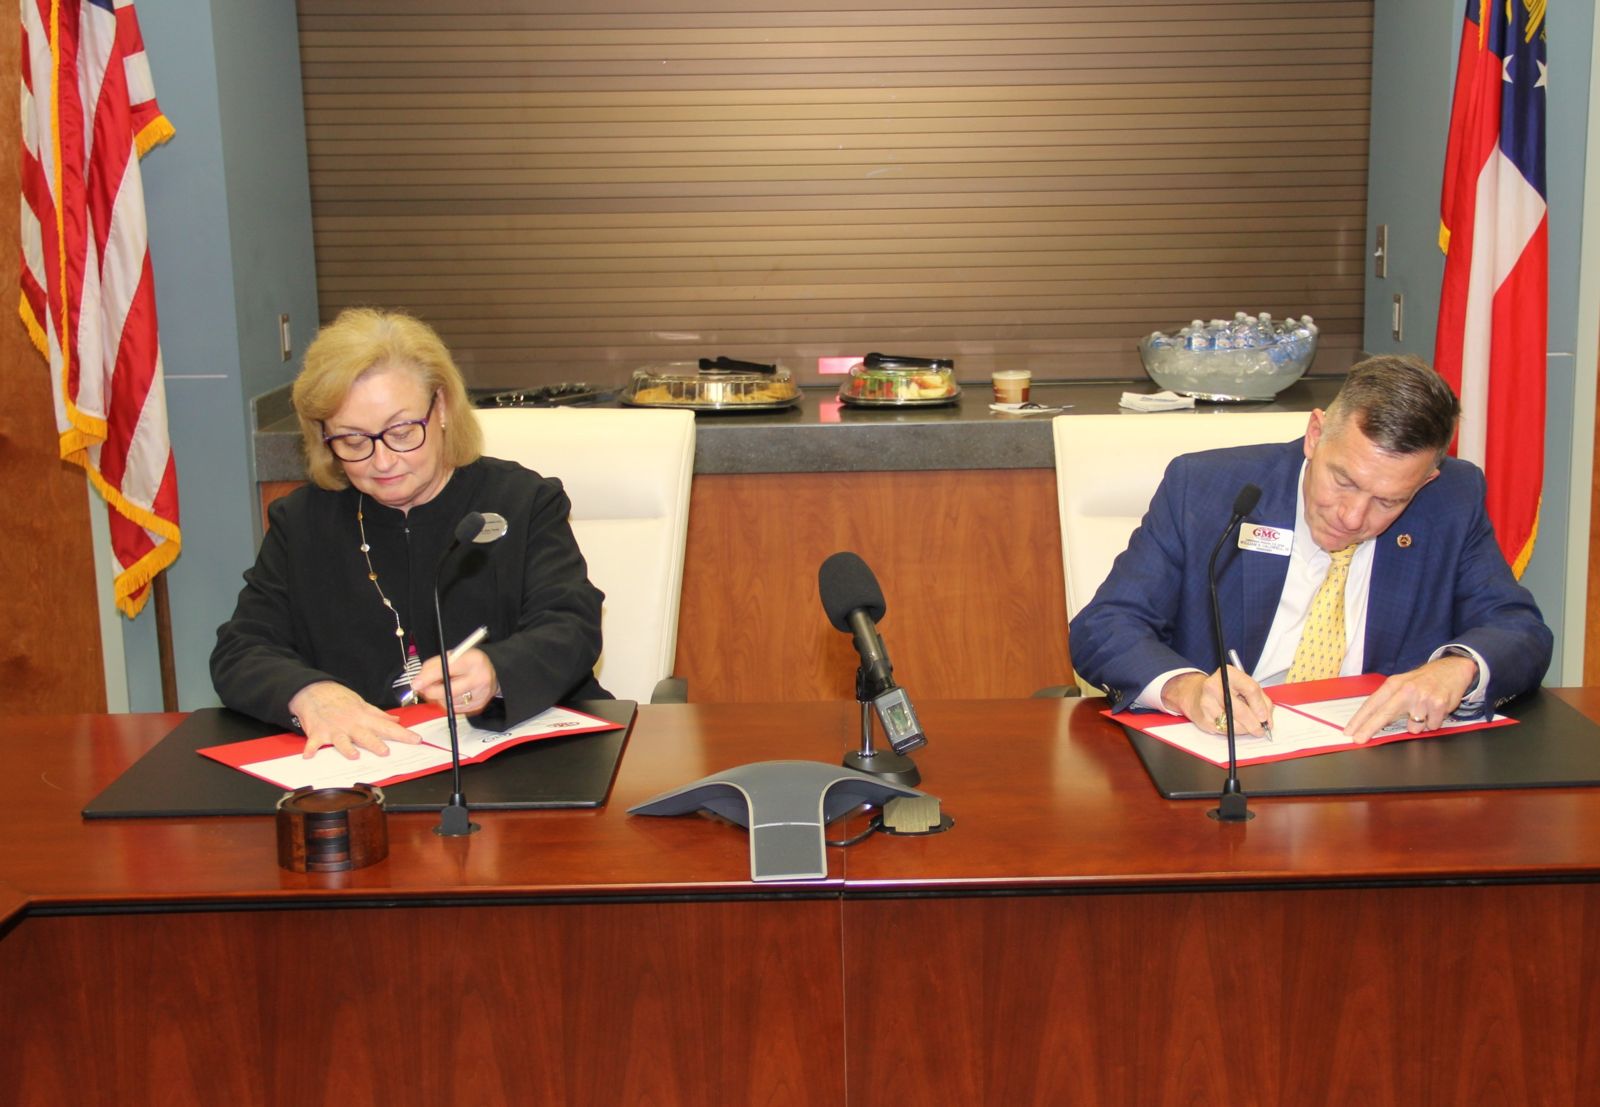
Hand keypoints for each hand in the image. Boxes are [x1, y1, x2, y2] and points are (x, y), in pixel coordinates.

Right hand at [289, 681, 421, 759]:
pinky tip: (309, 755)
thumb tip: (397, 721)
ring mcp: (333, 729)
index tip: (416, 740)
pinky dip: (310, 748)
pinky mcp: (317, 732)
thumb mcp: (362, 704)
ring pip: (342, 740)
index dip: (403, 734)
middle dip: (376, 744)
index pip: (387, 727)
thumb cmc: (339, 699)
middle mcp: (350, 724)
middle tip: (385, 752)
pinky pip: (313, 742)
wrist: (314, 691)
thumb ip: (379, 715)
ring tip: (354, 755)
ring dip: (347, 748)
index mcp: (363, 717)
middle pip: (365, 736)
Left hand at [411, 648, 498, 716]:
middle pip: (448, 691)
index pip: (447, 669)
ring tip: (443, 687)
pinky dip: (447, 702)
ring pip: (448, 702)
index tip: (417, 683)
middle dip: (430, 691)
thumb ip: (435, 665)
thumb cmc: (470, 662)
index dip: (429, 677)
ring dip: (439, 696)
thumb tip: (418, 681)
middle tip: (423, 688)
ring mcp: (480, 694)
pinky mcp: (478, 706)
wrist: (493, 672)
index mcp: (473, 660)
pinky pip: (453, 709)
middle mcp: (479, 678)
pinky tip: (452, 694)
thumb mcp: (454, 655)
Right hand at [1161, 667, 1274, 737]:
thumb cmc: (1225, 690)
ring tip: (1246, 726)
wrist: (1196, 694)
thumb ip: (1261, 699)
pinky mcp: (1203, 718)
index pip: (1251, 690)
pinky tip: (1233, 724)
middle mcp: (1215, 686)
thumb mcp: (1244, 686)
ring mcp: (1207, 703)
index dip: (1261, 706)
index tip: (1265, 718)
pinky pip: (1225, 731)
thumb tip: (1267, 720)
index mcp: (1229, 674)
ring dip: (1244, 729)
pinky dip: (1233, 731)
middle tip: (1260, 730)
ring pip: (1233, 724)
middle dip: (1254, 724)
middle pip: (1241, 710)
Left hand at [1343, 655, 1477, 742]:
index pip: (1372, 704)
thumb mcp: (1402, 683)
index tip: (1349, 731)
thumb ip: (1389, 700)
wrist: (1452, 669)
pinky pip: (1431, 726)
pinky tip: (1435, 711)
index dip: (1359, 719)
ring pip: (1413, 728)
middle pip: (1384, 714)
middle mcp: (1407, 690)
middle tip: (1359, 739)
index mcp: (1394, 684)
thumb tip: (1371, 721)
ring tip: (1423, 712)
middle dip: (1369, 729)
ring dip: (1418, 725)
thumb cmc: (1423, 680)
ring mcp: (1423, 698)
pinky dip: (1433, 722)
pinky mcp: (1439, 705)